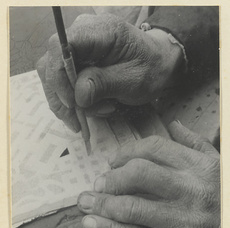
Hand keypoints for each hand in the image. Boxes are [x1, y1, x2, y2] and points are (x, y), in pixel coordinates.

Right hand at [36, 14, 182, 131]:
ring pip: (54, 76)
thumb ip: (103, 84)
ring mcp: (78, 47)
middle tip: (77, 120)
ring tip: (89, 116)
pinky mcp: (78, 61)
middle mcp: (83, 34)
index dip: (59, 75)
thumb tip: (78, 96)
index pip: (62, 46)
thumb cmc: (150, 69)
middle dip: (61, 96)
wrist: (157, 65)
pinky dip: (72, 100)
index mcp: (101, 31)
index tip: (72, 102)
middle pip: (51, 63)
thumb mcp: (132, 80)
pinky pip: (64, 81)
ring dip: (67, 102)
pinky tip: (88, 109)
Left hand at [77, 121, 219, 227]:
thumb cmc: (222, 200)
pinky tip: (92, 225)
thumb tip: (174, 124)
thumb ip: (195, 143)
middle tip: (97, 185)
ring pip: (132, 208)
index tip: (112, 161)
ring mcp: (184, 221)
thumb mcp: (216, 166)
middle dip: (111, 179)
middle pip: (139, 174)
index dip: (126, 152)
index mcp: (198, 167)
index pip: (154, 148)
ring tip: (86, 203)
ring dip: (102, 204)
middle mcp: (191, 190)